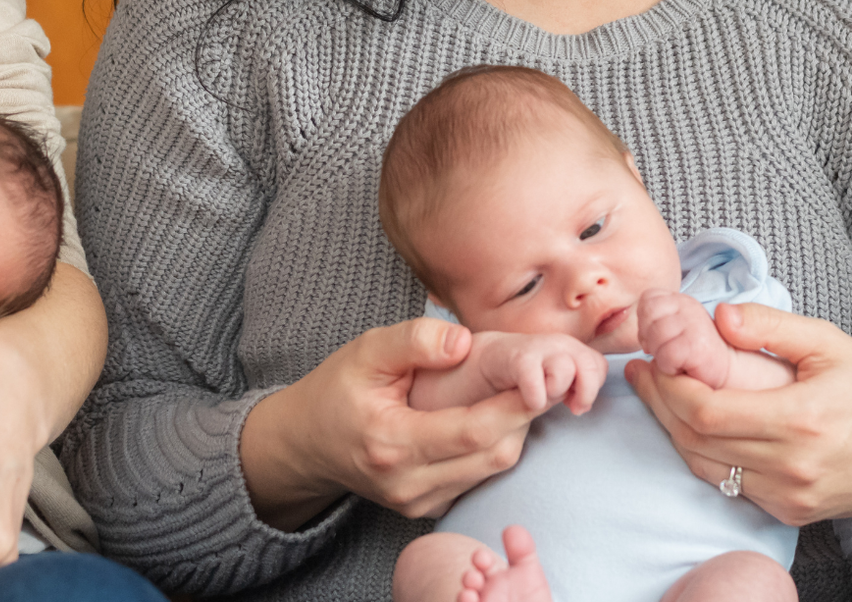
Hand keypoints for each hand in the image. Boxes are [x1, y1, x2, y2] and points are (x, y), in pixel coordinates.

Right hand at [239, 319, 539, 526]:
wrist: (306, 444)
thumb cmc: (337, 391)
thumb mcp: (366, 352)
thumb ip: (414, 341)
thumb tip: (464, 342)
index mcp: (392, 444)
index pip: (473, 431)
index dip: (516, 405)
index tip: (543, 377)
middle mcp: (407, 484)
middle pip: (491, 456)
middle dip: (523, 417)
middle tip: (544, 380)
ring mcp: (416, 504)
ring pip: (490, 471)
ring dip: (512, 433)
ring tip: (522, 393)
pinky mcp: (425, 509)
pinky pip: (475, 480)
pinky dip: (491, 449)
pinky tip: (494, 418)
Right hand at [471, 331, 606, 414]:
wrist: (479, 366)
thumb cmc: (517, 378)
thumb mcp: (550, 385)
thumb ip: (569, 390)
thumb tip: (582, 405)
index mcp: (569, 351)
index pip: (599, 366)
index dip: (591, 388)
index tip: (574, 404)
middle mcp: (558, 344)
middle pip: (592, 364)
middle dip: (585, 391)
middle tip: (570, 407)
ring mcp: (537, 348)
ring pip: (567, 368)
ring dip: (557, 390)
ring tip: (541, 399)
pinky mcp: (515, 358)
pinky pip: (535, 378)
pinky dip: (534, 397)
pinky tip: (527, 401)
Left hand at [626, 302, 851, 561]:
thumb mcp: (832, 344)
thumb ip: (774, 326)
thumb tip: (721, 316)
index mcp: (801, 419)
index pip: (709, 411)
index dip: (669, 386)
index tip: (651, 358)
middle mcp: (790, 465)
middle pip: (697, 440)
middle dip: (660, 404)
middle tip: (643, 371)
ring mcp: (787, 495)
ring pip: (705, 467)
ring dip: (673, 430)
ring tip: (659, 393)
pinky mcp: (787, 511)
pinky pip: (728, 484)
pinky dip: (702, 454)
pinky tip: (693, 424)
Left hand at [639, 290, 732, 389]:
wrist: (726, 376)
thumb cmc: (693, 359)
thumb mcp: (671, 335)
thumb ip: (651, 331)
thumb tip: (633, 354)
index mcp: (680, 300)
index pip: (647, 299)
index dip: (646, 322)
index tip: (657, 340)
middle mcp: (689, 305)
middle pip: (648, 314)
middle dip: (649, 338)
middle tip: (666, 352)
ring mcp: (696, 323)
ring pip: (655, 334)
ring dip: (660, 355)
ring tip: (676, 361)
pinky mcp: (699, 345)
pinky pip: (666, 355)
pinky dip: (669, 367)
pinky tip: (683, 368)